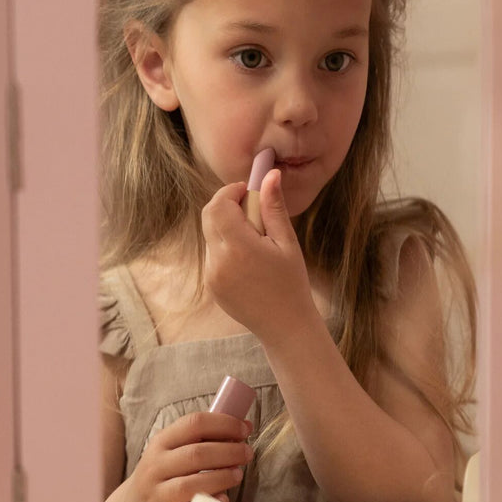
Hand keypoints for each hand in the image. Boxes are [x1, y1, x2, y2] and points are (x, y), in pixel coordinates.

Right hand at [114, 412, 252, 501]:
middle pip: (195, 455)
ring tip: (238, 475)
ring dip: (220, 479)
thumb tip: (245, 426)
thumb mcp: (177, 446)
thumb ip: (207, 436)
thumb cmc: (167, 468)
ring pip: (189, 486)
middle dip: (228, 453)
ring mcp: (156, 494)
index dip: (223, 424)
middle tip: (247, 453)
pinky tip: (222, 501)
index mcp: (161, 441)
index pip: (194, 424)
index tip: (243, 430)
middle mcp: (156, 466)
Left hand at [202, 169, 315, 343]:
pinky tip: (249, 261)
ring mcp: (211, 275)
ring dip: (227, 227)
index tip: (247, 190)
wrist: (285, 327)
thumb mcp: (286, 242)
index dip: (230, 192)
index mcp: (239, 247)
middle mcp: (218, 261)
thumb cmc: (292, 283)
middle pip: (209, 216)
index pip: (218, 206)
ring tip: (256, 242)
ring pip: (210, 235)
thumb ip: (273, 207)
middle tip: (251, 210)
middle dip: (226, 205)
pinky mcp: (211, 285)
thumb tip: (270, 175)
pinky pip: (212, 254)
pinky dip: (226, 246)